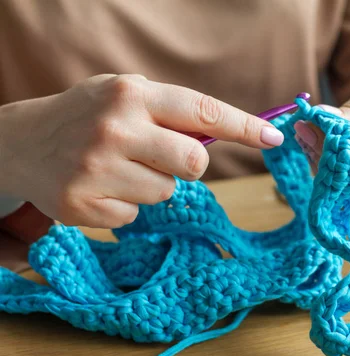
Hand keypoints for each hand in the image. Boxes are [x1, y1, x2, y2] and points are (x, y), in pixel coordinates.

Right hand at [0, 74, 283, 227]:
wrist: (20, 142)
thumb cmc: (88, 117)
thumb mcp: (125, 97)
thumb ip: (172, 113)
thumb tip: (228, 136)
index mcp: (132, 94)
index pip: (203, 112)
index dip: (244, 127)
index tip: (274, 137)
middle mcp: (116, 128)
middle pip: (196, 162)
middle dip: (188, 165)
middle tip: (160, 156)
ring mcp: (96, 168)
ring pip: (167, 193)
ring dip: (153, 185)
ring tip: (119, 169)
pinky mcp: (82, 204)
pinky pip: (136, 215)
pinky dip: (126, 204)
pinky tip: (101, 188)